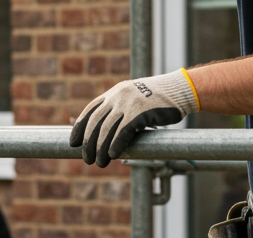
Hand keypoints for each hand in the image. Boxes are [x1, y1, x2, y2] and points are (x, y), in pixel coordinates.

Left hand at [69, 70, 197, 166]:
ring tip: (99, 162)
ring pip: (107, 129)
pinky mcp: (141, 112)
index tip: (73, 143)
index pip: (90, 111)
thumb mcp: (134, 98)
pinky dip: (116, 144)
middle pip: (95, 122)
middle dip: (88, 143)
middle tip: (86, 159)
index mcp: (114, 93)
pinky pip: (123, 131)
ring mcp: (129, 103)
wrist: (179, 90)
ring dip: (100, 148)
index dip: (79, 128)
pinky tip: (112, 154)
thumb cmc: (158, 99)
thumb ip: (120, 110)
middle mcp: (118, 96)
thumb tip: (107, 132)